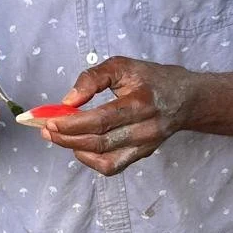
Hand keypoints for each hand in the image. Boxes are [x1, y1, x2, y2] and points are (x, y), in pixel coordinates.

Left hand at [36, 56, 194, 175]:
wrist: (186, 99)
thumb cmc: (151, 79)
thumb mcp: (123, 66)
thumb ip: (93, 78)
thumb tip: (68, 101)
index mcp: (141, 102)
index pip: (101, 120)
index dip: (72, 124)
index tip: (49, 121)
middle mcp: (145, 128)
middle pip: (99, 142)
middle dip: (67, 138)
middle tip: (46, 130)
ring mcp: (145, 145)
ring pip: (104, 158)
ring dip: (75, 149)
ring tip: (57, 136)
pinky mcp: (143, 155)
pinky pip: (112, 167)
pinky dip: (91, 161)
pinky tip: (79, 147)